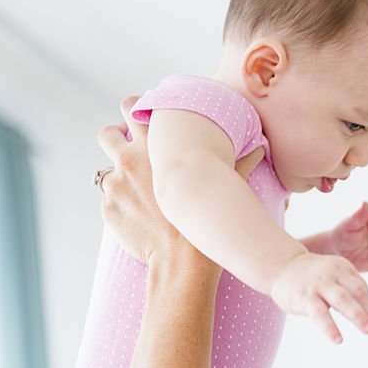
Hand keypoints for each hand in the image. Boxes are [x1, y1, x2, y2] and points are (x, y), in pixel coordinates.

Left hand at [97, 96, 263, 265]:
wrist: (182, 260)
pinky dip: (123, 206)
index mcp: (155, 145)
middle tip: (125, 149)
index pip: (132, 107)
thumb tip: (260, 149)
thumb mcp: (224, 185)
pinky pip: (112, 201)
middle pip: (108, 134)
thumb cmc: (207, 219)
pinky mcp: (109, 208)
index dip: (134, 110)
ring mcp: (115, 185)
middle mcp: (129, 160)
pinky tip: (141, 218)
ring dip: (118, 176)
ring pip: (106, 170)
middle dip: (114, 138)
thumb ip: (240, 162)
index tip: (140, 119)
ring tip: (136, 191)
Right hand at [270, 253, 367, 343]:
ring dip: (358, 316)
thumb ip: (350, 292)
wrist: (282, 267)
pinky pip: (319, 314)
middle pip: (358, 292)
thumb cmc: (313, 277)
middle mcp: (333, 274)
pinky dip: (330, 327)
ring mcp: (319, 285)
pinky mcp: (304, 297)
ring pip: (342, 300)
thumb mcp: (334, 277)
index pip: (363, 290)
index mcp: (344, 269)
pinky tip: (338, 339)